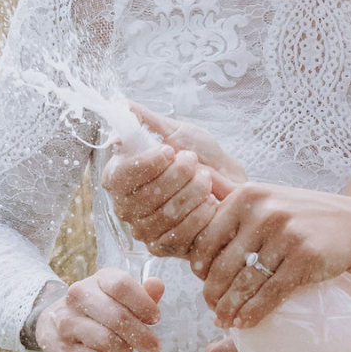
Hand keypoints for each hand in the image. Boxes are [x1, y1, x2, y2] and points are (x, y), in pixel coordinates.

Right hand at [33, 267, 164, 351]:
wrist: (55, 323)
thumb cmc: (97, 309)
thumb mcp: (118, 296)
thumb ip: (141, 293)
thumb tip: (157, 285)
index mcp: (98, 280)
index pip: (122, 285)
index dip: (144, 304)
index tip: (155, 318)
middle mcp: (78, 296)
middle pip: (117, 316)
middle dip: (141, 335)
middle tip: (153, 346)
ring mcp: (66, 322)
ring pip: (106, 340)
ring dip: (124, 350)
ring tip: (127, 350)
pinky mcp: (61, 348)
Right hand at [102, 107, 242, 256]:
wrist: (230, 184)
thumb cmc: (200, 157)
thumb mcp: (175, 132)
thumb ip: (146, 120)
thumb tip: (120, 104)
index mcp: (120, 176)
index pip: (120, 176)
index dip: (145, 164)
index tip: (169, 151)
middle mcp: (125, 206)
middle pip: (145, 196)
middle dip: (177, 176)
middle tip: (194, 162)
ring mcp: (142, 230)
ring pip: (163, 215)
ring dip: (191, 193)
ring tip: (206, 179)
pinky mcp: (163, 248)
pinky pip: (179, 235)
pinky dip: (199, 215)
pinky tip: (211, 202)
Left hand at [189, 183, 350, 328]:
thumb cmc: (298, 214)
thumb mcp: (263, 195)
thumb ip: (227, 189)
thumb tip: (191, 171)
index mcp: (246, 196)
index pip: (207, 240)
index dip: (200, 268)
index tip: (204, 284)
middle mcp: (264, 211)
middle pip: (223, 265)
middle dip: (213, 294)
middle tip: (212, 309)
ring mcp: (286, 234)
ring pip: (245, 283)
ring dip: (230, 308)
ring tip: (224, 321)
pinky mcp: (305, 258)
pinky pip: (270, 293)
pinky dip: (253, 312)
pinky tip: (245, 323)